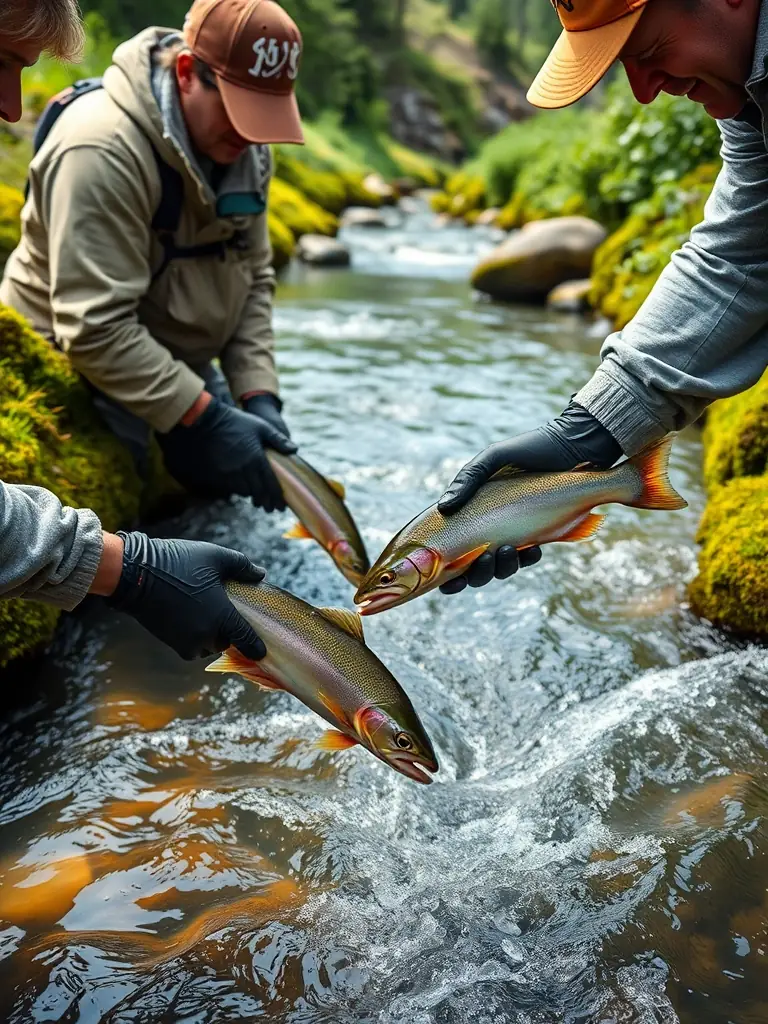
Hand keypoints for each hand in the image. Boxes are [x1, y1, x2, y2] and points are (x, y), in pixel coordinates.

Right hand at [106, 531, 266, 660]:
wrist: (136, 575)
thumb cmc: (179, 562)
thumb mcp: (216, 557)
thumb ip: (242, 566)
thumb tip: (260, 574)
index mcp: (223, 616)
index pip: (246, 639)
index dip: (256, 647)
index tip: (261, 652)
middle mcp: (207, 635)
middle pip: (226, 642)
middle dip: (228, 631)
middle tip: (225, 611)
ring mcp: (187, 641)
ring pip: (208, 646)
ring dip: (211, 635)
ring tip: (207, 612)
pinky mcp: (171, 642)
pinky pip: (191, 646)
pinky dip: (195, 637)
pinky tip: (192, 617)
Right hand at [157, 396, 296, 511]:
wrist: (207, 421)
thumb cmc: (236, 422)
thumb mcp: (261, 426)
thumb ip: (278, 439)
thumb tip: (294, 450)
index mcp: (257, 458)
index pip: (271, 484)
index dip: (277, 498)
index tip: (281, 506)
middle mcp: (244, 469)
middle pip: (258, 492)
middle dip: (266, 502)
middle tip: (271, 508)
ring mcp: (229, 473)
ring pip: (244, 492)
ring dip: (252, 495)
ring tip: (257, 498)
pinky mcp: (217, 474)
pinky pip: (230, 488)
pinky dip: (238, 490)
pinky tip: (242, 488)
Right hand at [436, 402, 622, 593]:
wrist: (574, 448)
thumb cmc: (531, 448)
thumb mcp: (495, 457)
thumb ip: (468, 479)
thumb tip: (444, 507)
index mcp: (471, 510)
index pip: (450, 549)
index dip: (446, 571)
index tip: (449, 582)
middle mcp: (489, 527)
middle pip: (475, 568)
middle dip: (478, 572)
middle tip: (486, 557)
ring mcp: (513, 533)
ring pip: (501, 568)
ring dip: (501, 567)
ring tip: (508, 549)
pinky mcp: (537, 535)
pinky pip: (527, 558)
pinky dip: (527, 559)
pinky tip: (533, 549)